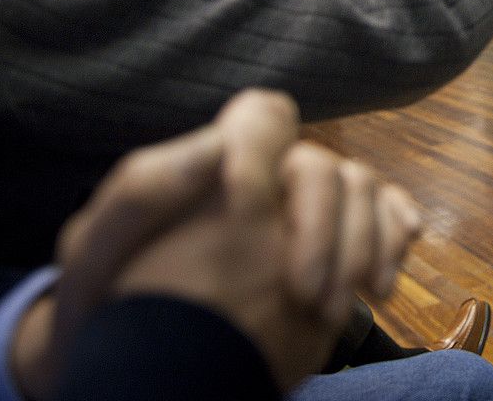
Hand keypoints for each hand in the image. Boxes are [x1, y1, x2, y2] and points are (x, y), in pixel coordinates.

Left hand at [14, 90, 422, 397]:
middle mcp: (268, 182)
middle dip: (326, 228)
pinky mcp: (335, 251)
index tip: (260, 209)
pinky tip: (384, 278)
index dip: (271, 143)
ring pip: (362, 191)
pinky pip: (385, 218)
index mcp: (215, 167)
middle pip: (324, 167)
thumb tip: (217, 144)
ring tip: (346, 306)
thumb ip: (143, 191)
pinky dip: (395, 236)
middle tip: (309, 299)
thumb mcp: (97, 255)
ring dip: (366, 243)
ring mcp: (305, 216)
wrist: (140, 374)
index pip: (262, 118)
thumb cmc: (107, 308)